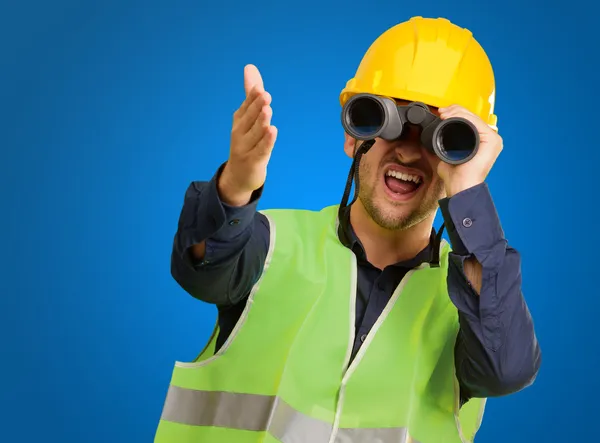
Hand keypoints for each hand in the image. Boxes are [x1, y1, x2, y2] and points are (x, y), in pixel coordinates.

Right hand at [218, 64, 277, 205]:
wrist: (239, 175)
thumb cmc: (246, 142)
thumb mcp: (248, 117)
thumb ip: (250, 94)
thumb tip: (250, 67)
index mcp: (239, 120)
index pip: (246, 107)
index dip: (252, 98)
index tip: (260, 89)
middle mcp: (239, 133)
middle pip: (250, 118)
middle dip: (257, 107)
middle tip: (265, 95)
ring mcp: (245, 148)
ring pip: (255, 133)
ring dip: (261, 122)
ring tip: (268, 111)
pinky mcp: (254, 161)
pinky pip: (261, 150)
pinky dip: (266, 141)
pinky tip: (272, 131)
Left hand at [436, 105, 502, 197]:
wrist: (460, 186)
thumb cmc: (456, 176)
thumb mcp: (447, 156)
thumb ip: (444, 148)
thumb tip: (434, 142)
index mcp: (482, 141)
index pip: (469, 120)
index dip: (455, 113)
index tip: (441, 114)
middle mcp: (489, 139)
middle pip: (472, 117)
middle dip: (454, 111)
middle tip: (441, 113)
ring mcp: (492, 139)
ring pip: (473, 117)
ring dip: (457, 112)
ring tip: (444, 115)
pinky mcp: (492, 140)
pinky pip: (476, 122)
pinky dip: (463, 117)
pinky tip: (452, 117)